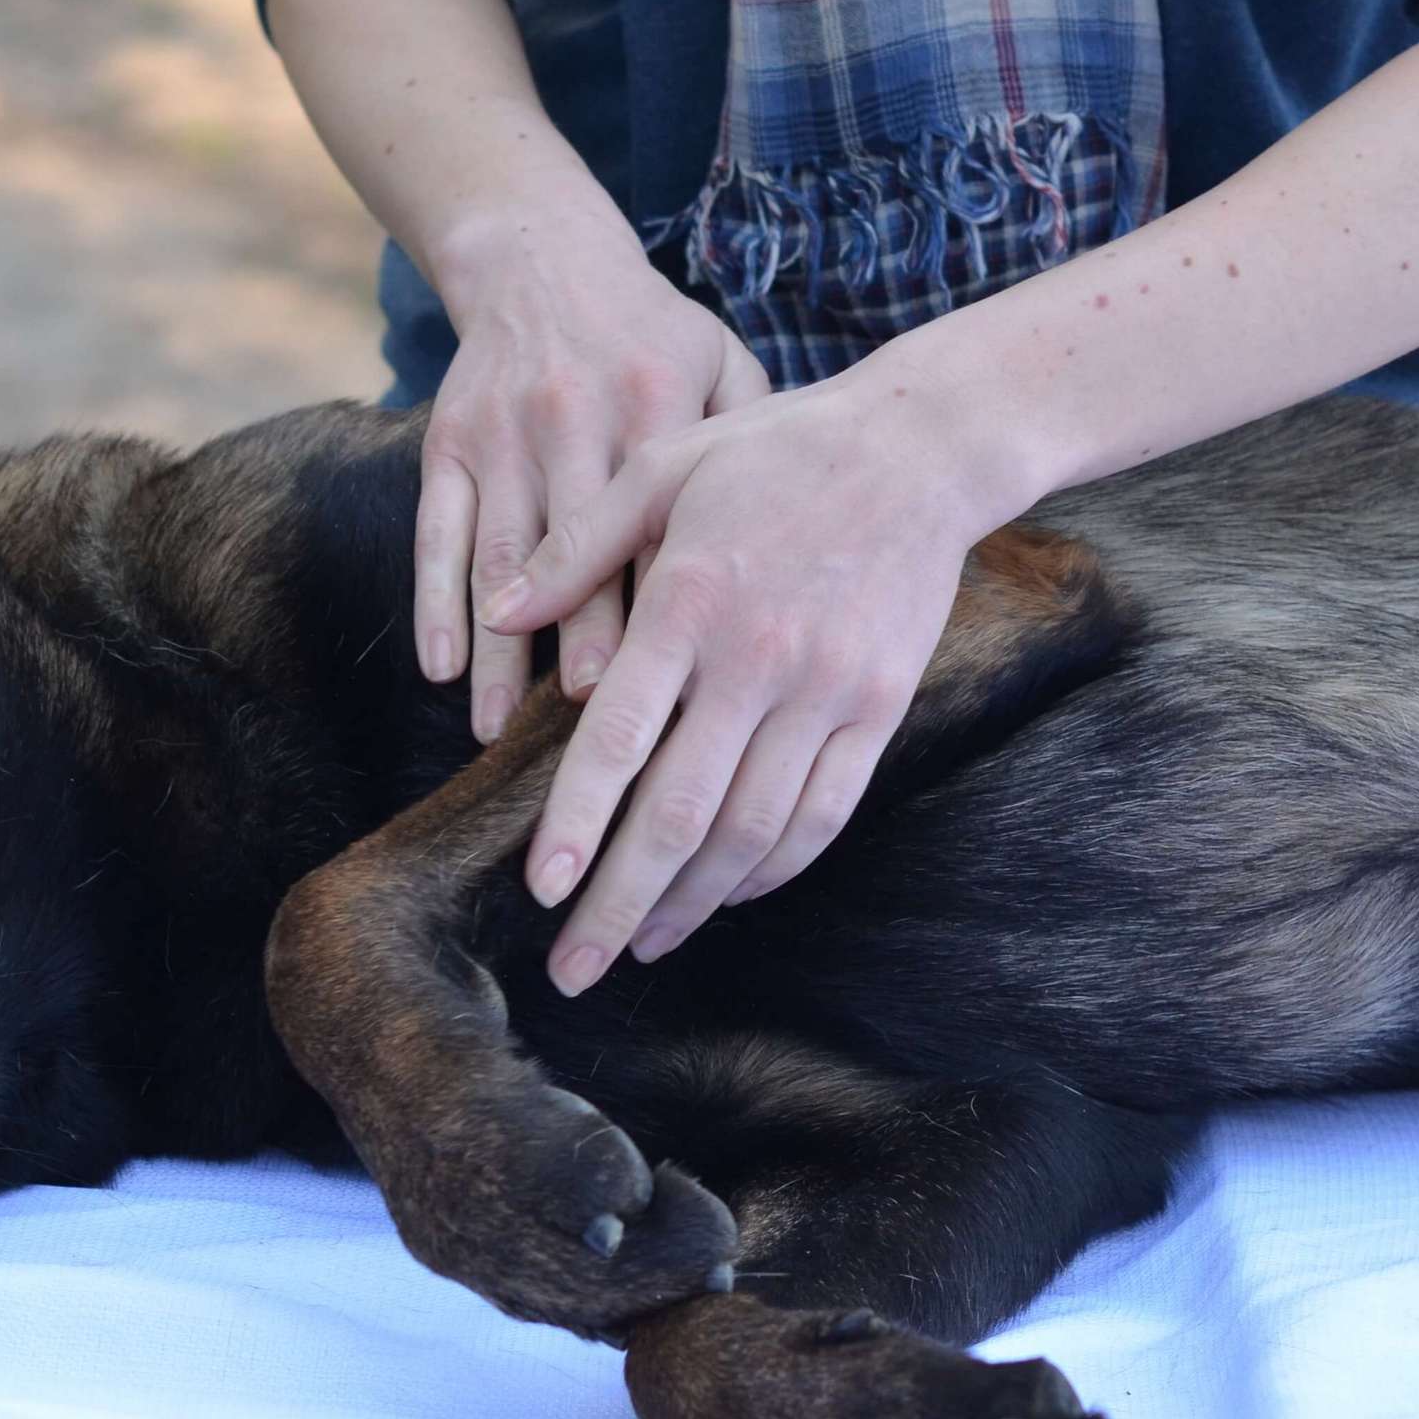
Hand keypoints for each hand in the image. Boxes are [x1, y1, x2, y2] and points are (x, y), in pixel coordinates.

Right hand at [424, 224, 766, 740]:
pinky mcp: (447, 441)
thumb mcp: (720, 362)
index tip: (660, 686)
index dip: (654, 605)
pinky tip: (444, 667)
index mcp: (652, 402)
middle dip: (578, 643)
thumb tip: (782, 549)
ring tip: (498, 733)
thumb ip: (749, 444)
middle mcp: (572, 417)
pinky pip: (438, 531)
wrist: (543, 260)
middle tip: (588, 737)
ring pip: (499, 555)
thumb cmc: (655, 335)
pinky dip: (434, 601)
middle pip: (574, 550)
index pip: (655, 522)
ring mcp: (502, 433)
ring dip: (498, 650)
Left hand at [480, 366, 1023, 992]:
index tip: (544, 891)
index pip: (621, 741)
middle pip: (682, 814)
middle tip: (574, 969)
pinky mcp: (879, 709)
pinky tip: (728, 896)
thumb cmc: (776, 451)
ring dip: (692, 903)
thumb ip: (577, 547)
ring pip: (753, 832)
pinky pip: (823, 815)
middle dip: (621, 903)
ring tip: (642, 946)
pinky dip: (772, 869)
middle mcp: (759, 660)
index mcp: (691, 603)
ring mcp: (828, 693)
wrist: (922, 449)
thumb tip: (497, 610)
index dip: (579, 824)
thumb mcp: (663, 467)